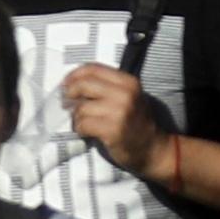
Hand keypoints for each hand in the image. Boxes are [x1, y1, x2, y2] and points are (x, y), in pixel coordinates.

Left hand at [59, 65, 177, 181]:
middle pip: (83, 85)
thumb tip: (73, 82)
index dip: (74, 75)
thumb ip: (106, 86)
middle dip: (70, 93)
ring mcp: (119, 113)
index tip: (66, 83)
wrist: (154, 149)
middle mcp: (125, 94)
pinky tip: (86, 131)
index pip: (92, 69)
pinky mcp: (112, 131)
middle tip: (67, 103)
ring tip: (83, 122)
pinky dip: (80, 128)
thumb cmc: (137, 122)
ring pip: (81, 107)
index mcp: (128, 81)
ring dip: (76, 116)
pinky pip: (83, 124)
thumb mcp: (128, 96)